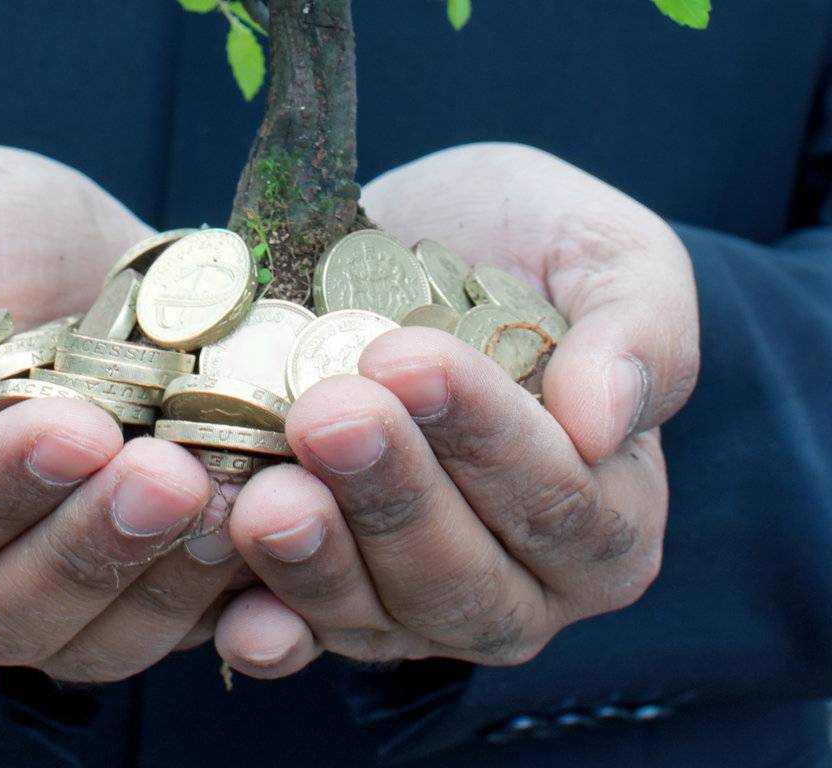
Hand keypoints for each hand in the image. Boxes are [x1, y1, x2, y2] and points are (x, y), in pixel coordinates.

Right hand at [0, 145, 245, 680]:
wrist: (58, 236)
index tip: (73, 428)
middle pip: (1, 608)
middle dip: (89, 545)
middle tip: (168, 474)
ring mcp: (41, 596)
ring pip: (92, 640)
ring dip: (164, 581)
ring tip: (229, 495)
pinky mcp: (133, 589)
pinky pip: (173, 628)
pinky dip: (224, 594)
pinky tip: (269, 526)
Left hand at [215, 143, 697, 677]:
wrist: (411, 236)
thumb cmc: (529, 239)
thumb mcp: (608, 249)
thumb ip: (637, 330)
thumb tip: (604, 418)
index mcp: (610, 512)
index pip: (559, 500)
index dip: (485, 435)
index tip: (409, 359)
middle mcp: (522, 583)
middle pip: (464, 576)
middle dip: (392, 495)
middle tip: (327, 414)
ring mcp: (416, 603)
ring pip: (377, 615)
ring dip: (319, 560)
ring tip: (268, 495)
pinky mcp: (328, 597)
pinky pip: (300, 638)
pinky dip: (269, 633)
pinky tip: (236, 618)